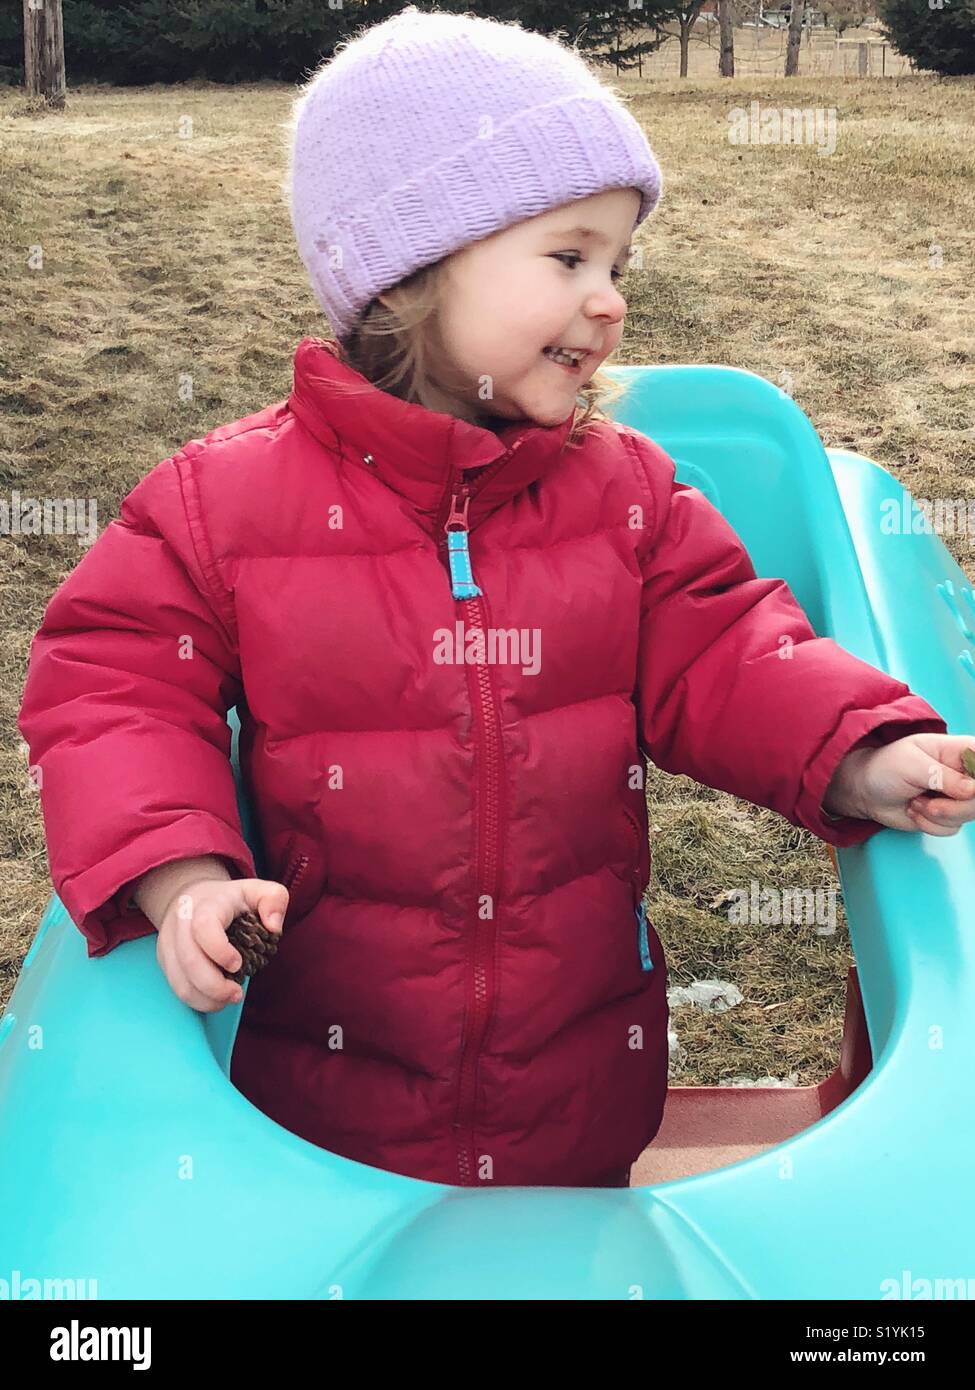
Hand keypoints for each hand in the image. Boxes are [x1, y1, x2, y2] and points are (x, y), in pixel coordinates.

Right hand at [155, 875, 288, 1012]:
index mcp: (206, 905)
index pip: (204, 927)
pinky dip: (198, 1000)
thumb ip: (274, 899)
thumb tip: (274, 927)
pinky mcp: (166, 961)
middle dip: (215, 986)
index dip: (219, 950)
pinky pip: (177, 988)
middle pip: (189, 961)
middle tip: (237, 994)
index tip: (238, 964)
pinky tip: (216, 999)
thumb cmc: (230, 898)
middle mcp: (181, 924)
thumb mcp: (257, 889)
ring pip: (180, 981)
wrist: (191, 897)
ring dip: (206, 999)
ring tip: (228, 998)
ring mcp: (170, 944)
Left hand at [825, 733, 974, 835]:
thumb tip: (973, 790)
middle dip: (955, 806)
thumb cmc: (884, 767)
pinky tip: (914, 810)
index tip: (966, 790)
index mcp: (959, 751)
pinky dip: (929, 825)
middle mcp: (963, 774)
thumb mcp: (911, 764)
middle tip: (930, 804)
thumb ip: (944, 776)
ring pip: (968, 815)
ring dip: (936, 815)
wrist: (865, 791)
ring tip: (915, 801)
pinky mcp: (947, 816)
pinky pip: (951, 829)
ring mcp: (956, 796)